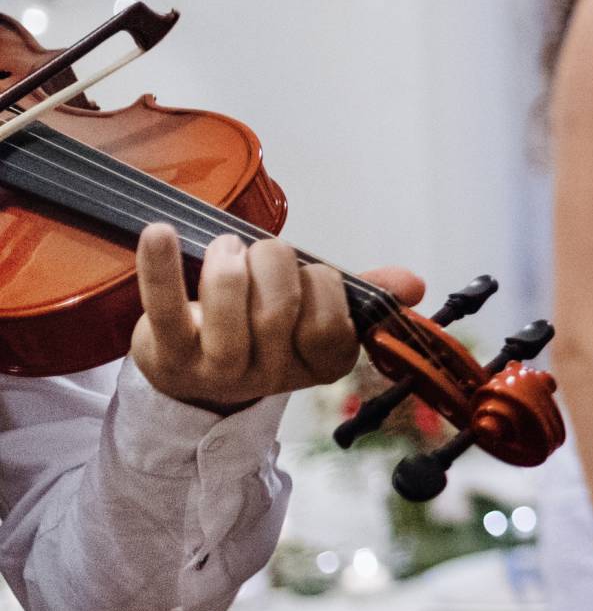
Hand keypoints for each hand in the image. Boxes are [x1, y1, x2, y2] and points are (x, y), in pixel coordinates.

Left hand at [129, 224, 423, 414]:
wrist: (193, 371)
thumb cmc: (260, 328)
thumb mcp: (314, 314)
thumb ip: (360, 293)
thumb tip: (414, 283)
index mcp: (317, 367)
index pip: (330, 325)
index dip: (320, 286)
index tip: (307, 273)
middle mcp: (270, 377)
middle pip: (279, 311)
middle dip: (273, 263)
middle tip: (258, 250)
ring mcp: (217, 371)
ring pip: (230, 312)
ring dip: (230, 261)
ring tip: (225, 247)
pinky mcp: (168, 355)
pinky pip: (167, 309)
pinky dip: (161, 266)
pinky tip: (160, 233)